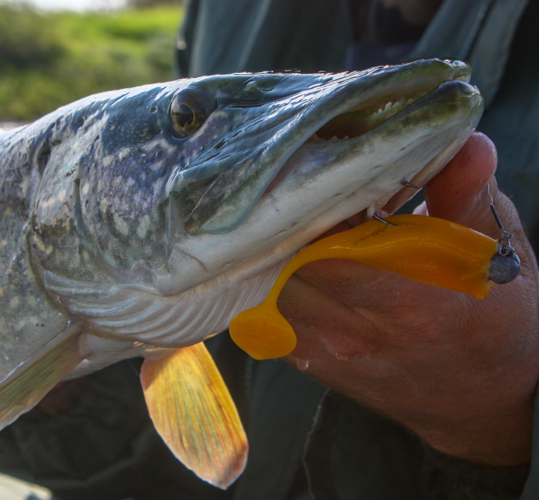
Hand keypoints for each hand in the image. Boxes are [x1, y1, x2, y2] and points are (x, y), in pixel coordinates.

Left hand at [278, 132, 538, 465]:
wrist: (483, 403)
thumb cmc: (497, 320)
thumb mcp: (496, 252)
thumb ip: (470, 196)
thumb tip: (466, 142)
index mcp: (410, 304)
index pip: (326, 249)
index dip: (309, 208)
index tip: (312, 173)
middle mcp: (356, 335)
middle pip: (282, 265)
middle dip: (282, 223)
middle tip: (292, 189)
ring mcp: (326, 354)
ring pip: (264, 289)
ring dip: (270, 250)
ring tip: (288, 218)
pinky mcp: (310, 363)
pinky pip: (265, 313)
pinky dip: (270, 279)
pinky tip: (289, 256)